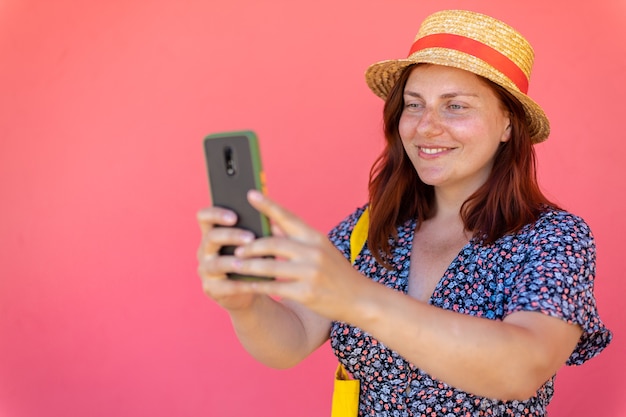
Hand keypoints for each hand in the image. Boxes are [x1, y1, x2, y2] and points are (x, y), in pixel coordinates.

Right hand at [196, 205, 260, 310]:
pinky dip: (243, 284)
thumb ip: (257, 230)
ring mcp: (206, 270)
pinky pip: (226, 286)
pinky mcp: (212, 289)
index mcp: (212, 232)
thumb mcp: (252, 242)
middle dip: (231, 236)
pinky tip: (257, 282)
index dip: (216, 213)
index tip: (235, 216)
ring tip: (251, 261)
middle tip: (250, 237)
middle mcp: (205, 250)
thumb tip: (273, 222)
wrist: (249, 289)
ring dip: (235, 261)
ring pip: (217, 263)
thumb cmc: (251, 258)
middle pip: (211, 237)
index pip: (204, 216)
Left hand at [228, 190, 366, 320]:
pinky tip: (247, 286)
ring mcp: (310, 272)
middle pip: (272, 243)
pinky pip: (274, 287)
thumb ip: (296, 238)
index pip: (288, 217)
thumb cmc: (337, 274)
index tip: (250, 194)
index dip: (267, 205)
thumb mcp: (321, 250)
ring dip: (247, 266)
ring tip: (234, 265)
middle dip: (250, 246)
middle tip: (235, 248)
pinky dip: (257, 285)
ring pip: (269, 266)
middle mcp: (313, 252)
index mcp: (315, 237)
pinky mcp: (306, 293)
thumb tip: (271, 225)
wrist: (361, 299)